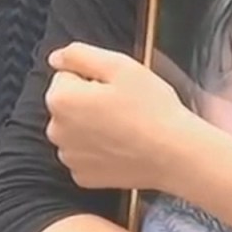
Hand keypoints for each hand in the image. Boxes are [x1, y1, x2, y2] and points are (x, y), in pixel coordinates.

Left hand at [44, 42, 192, 189]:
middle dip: (89, 101)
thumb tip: (57, 58)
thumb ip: (80, 54)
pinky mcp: (82, 176)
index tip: (116, 89)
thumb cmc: (152, 110)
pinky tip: (121, 147)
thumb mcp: (120, 66)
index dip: (94, 78)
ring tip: (124, 128)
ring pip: (76, 130)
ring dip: (92, 126)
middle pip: (68, 104)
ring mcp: (69, 157)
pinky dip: (98, 151)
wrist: (174, 155)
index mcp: (61, 99)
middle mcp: (56, 130)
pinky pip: (84, 154)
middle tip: (123, 107)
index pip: (66, 75)